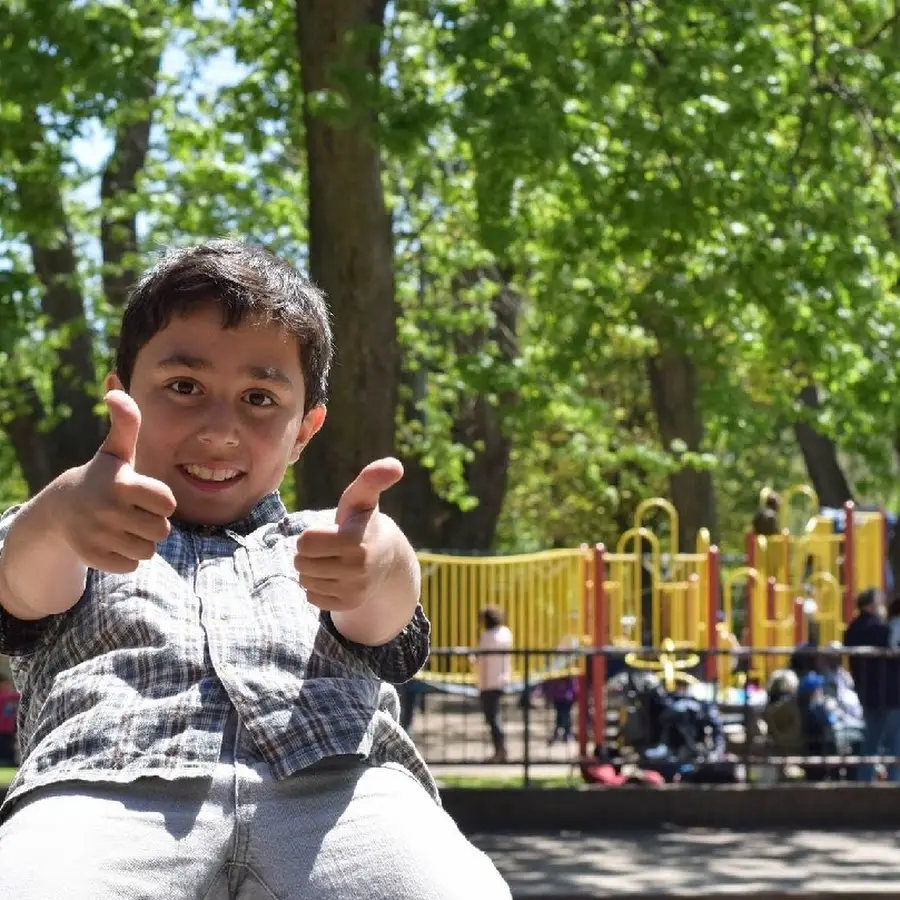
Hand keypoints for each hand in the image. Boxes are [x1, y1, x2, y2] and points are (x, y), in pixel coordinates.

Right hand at [59, 390, 176, 572]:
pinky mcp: (93, 558)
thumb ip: (126, 422)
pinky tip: (112, 541)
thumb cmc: (102, 477)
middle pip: (161, 530)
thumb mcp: (116, 450)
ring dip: (141, 541)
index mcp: (121, 484)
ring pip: (148, 551)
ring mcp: (99, 536)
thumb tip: (115, 386)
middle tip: (133, 512)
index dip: (162, 500)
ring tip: (124, 526)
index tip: (145, 494)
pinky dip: (126, 557)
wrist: (61, 510)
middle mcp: (108, 510)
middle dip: (153, 523)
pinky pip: (131, 566)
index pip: (168, 503)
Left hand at [295, 458, 402, 612]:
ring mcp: (354, 589)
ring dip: (312, 570)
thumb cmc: (364, 522)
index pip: (304, 542)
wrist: (388, 559)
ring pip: (305, 581)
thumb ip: (372, 479)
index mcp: (354, 541)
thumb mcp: (363, 498)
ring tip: (332, 561)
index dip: (310, 535)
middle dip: (308, 553)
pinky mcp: (349, 604)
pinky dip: (318, 587)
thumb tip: (396, 465)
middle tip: (327, 547)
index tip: (327, 532)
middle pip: (301, 563)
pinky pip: (313, 598)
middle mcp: (357, 568)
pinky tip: (334, 577)